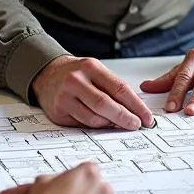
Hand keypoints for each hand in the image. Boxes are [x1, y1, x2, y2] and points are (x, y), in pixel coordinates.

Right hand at [31, 55, 153, 130]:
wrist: (47, 74)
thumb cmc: (76, 73)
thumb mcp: (96, 71)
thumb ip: (113, 87)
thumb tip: (135, 110)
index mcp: (90, 67)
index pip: (119, 88)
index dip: (136, 105)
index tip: (146, 116)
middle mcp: (75, 81)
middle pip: (105, 104)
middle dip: (124, 118)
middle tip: (136, 125)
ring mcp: (64, 97)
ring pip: (93, 118)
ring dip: (110, 124)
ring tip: (118, 123)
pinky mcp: (58, 113)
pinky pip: (82, 124)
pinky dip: (95, 126)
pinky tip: (102, 123)